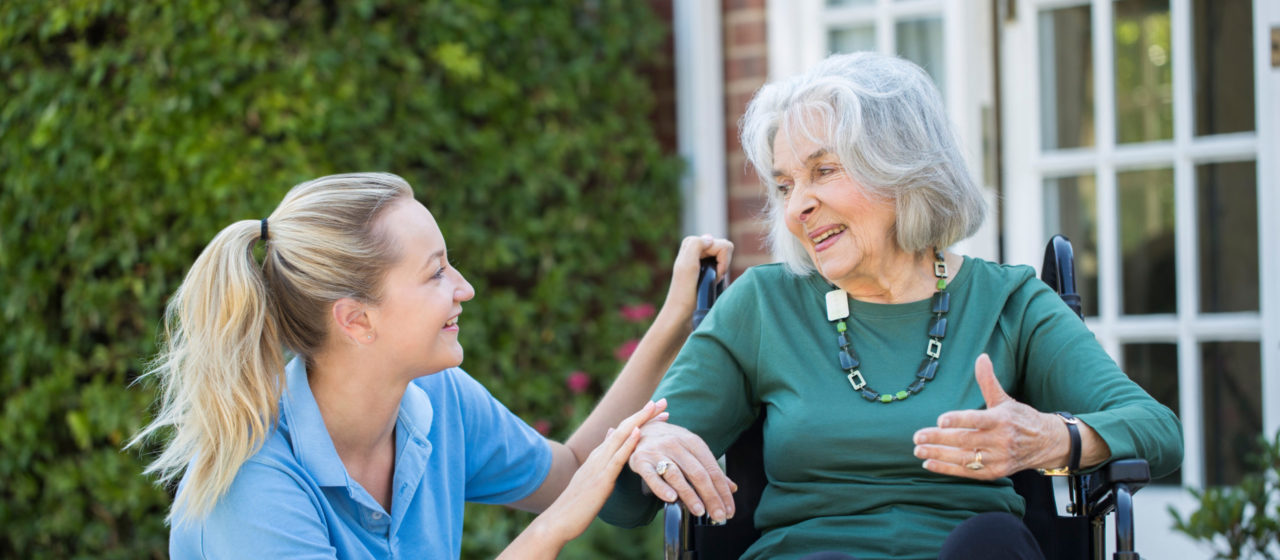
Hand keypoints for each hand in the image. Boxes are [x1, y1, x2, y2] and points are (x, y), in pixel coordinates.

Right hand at [530, 400, 669, 545]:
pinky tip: (639, 433)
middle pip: (624, 428)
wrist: (558, 520)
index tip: (657, 409)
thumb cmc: (577, 504)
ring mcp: (599, 465)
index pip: (622, 431)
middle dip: (644, 413)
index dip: (640, 419)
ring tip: (654, 407)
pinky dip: (628, 444)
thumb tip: (611, 434)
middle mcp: (599, 455)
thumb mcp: (592, 476)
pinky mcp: (601, 479)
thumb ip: (602, 457)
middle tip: (663, 401)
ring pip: (621, 437)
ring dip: (639, 420)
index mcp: (599, 455)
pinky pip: (617, 458)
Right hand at [628, 421, 736, 522]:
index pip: (712, 469)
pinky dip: (662, 488)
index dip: (722, 491)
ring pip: (677, 475)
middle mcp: (676, 444)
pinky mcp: (641, 460)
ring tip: (700, 511)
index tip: (728, 509)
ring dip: (690, 495)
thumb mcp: (692, 450)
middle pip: (697, 473)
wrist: (641, 428)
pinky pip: (652, 476)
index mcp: (693, 442)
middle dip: (711, 497)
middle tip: (718, 515)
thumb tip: (732, 488)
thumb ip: (710, 469)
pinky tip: (671, 499)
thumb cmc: (671, 443)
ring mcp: (658, 452)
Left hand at [664, 235, 733, 318]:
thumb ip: (696, 245)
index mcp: (692, 243)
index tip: (711, 274)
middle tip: (711, 278)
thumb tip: (711, 239)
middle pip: (726, 249)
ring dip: (722, 271)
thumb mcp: (687, 265)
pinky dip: (721, 274)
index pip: (723, 245)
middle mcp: (697, 248)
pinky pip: (724, 265)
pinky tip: (712, 282)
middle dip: (723, 265)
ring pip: (726, 257)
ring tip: (710, 281)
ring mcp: (703, 258)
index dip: (722, 262)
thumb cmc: (684, 293)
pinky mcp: (707, 268)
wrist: (682, 313)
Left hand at [911, 354, 1070, 479]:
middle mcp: (1001, 440)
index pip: (977, 420)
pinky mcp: (995, 472)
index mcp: (1002, 419)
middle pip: (965, 440)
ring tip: (919, 450)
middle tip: (917, 437)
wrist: (1046, 443)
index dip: (958, 420)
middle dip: (939, 439)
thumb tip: (981, 357)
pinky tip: (929, 464)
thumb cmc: (1020, 418)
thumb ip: (988, 381)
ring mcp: (998, 458)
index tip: (940, 420)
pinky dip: (947, 469)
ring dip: (939, 455)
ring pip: (964, 458)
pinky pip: (968, 471)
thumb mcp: (1005, 399)